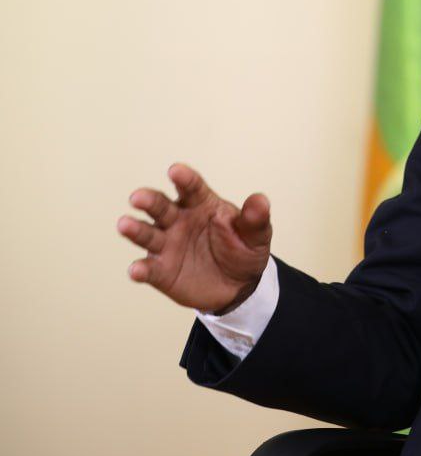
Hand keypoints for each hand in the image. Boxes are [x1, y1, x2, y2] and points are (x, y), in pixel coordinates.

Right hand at [117, 163, 272, 313]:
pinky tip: (136, 270)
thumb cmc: (244, 250)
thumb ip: (255, 218)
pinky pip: (149, 268)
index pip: (192, 188)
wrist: (240, 285)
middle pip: (161, 207)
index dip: (184, 178)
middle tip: (137, 197)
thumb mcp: (256, 235)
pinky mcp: (161, 271)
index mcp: (202, 204)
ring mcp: (168, 245)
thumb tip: (260, 200)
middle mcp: (179, 220)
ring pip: (148, 234)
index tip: (175, 170)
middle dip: (149, 200)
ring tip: (124, 224)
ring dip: (135, 229)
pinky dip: (141, 269)